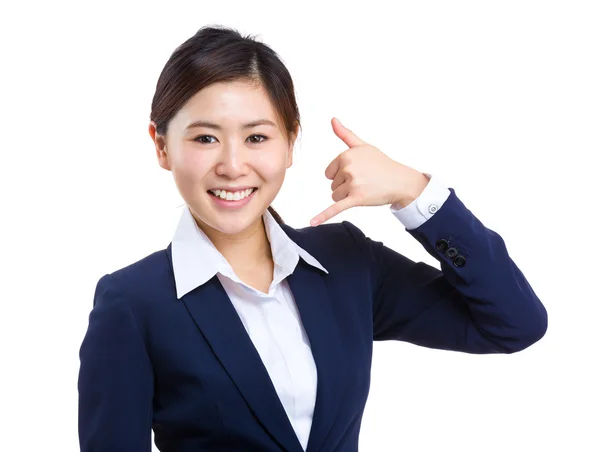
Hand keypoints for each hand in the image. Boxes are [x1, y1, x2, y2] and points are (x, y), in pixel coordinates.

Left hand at [310, 117, 429, 225]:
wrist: (401, 181)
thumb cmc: (381, 164)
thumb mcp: (363, 147)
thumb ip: (345, 134)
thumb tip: (332, 119)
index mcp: (346, 155)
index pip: (329, 172)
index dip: (342, 175)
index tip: (358, 172)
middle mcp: (348, 168)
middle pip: (332, 184)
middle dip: (346, 185)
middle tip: (364, 181)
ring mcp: (352, 184)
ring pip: (335, 196)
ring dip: (347, 196)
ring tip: (365, 189)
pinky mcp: (356, 199)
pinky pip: (335, 208)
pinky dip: (323, 216)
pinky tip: (312, 222)